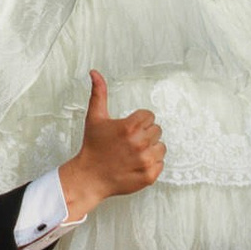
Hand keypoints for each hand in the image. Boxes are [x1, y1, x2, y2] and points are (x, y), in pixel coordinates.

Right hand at [58, 71, 161, 221]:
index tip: (127, 129)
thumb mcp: (94, 117)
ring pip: (161, 147)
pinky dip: (151, 163)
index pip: (149, 116)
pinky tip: (136, 164)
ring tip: (133, 153)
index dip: (138, 121)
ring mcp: (146, 160)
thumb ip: (99, 93)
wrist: (90, 177)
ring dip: (150, 149)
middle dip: (144, 134)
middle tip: (129, 142)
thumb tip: (95, 72)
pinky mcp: (150, 175)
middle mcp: (139, 143)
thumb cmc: (93, 146)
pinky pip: (161, 163)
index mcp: (129, 127)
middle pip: (156, 130)